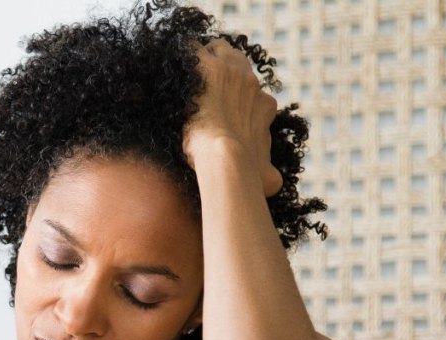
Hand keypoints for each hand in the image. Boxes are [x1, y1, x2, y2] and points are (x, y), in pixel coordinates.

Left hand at [182, 38, 282, 197]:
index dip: (234, 97)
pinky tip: (171, 71)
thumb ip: (268, 173)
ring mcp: (231, 73)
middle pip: (236, 64)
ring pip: (218, 50)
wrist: (226, 160)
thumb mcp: (266, 176)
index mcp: (264, 105)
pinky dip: (184, 58)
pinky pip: (194, 50)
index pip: (250, 90)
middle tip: (201, 88)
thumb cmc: (246, 173)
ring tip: (186, 76)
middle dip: (221, 72)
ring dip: (203, 60)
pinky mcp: (209, 68)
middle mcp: (252, 84)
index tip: (219, 107)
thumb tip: (274, 184)